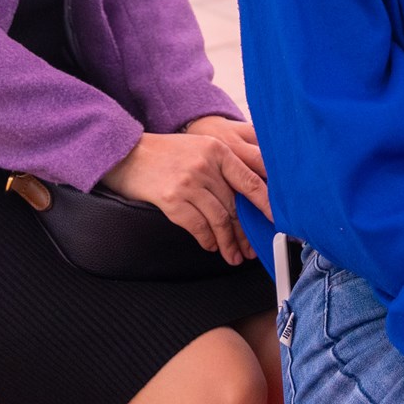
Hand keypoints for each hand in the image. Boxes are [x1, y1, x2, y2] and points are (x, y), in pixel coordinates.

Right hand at [99, 131, 268, 264]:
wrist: (128, 154)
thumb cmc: (165, 153)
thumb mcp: (200, 148)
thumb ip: (222, 167)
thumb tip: (247, 197)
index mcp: (218, 150)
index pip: (250, 181)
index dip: (266, 205)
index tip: (275, 222)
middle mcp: (206, 165)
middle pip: (235, 206)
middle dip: (245, 233)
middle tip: (251, 248)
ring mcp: (188, 182)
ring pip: (219, 220)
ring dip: (228, 243)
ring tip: (232, 255)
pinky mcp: (172, 199)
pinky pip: (197, 227)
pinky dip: (207, 240)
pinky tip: (210, 245)